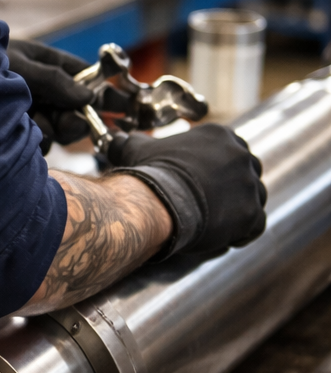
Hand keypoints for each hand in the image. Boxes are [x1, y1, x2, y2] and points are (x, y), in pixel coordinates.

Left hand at [6, 38, 93, 151]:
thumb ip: (53, 79)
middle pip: (78, 109)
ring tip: (32, 121)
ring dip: (54, 129)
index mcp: (47, 64)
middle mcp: (45, 90)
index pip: (85, 75)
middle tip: (66, 120)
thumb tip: (88, 96)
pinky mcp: (23, 133)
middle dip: (75, 119)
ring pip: (63, 130)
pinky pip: (43, 143)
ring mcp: (35, 112)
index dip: (103, 90)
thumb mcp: (18, 66)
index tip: (121, 105)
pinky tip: (22, 133)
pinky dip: (38, 141)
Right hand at [109, 123, 266, 258]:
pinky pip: (256, 224)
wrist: (157, 203)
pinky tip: (228, 236)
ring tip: (219, 221)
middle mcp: (241, 156)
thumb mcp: (137, 149)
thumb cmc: (149, 174)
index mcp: (220, 135)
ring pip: (254, 197)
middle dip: (232, 186)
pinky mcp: (252, 214)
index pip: (229, 149)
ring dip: (240, 209)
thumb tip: (115, 140)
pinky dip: (244, 231)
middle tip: (211, 200)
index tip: (204, 179)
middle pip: (246, 171)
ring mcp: (250, 185)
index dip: (217, 166)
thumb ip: (133, 141)